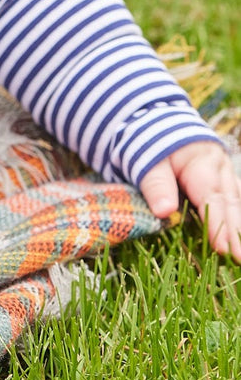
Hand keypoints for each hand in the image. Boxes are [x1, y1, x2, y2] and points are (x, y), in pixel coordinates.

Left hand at [139, 141, 240, 260]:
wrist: (160, 121)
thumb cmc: (154, 144)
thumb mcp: (148, 160)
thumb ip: (156, 185)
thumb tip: (164, 212)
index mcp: (202, 163)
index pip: (212, 199)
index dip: (217, 225)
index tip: (224, 249)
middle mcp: (220, 169)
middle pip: (230, 203)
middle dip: (235, 233)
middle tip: (240, 258)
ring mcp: (225, 173)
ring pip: (236, 201)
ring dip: (239, 226)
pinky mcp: (223, 179)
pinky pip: (234, 197)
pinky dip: (236, 214)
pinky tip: (239, 233)